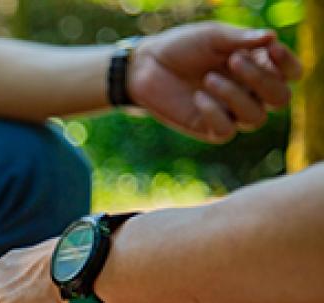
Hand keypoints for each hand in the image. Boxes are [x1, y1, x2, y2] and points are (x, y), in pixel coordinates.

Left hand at [129, 22, 302, 142]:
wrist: (146, 65)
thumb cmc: (183, 46)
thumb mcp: (212, 36)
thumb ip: (240, 39)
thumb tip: (270, 37)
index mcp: (259, 67)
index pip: (291, 73)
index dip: (288, 64)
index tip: (271, 48)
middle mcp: (250, 92)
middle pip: (280, 99)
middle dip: (260, 79)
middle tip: (233, 60)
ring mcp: (230, 113)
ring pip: (256, 118)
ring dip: (235, 96)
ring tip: (208, 78)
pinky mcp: (209, 129)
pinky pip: (227, 131)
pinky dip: (215, 113)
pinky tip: (198, 97)